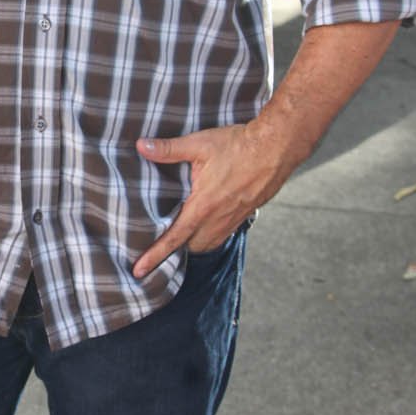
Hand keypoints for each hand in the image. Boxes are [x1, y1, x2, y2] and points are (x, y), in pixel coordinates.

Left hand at [132, 116, 302, 277]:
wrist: (277, 148)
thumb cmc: (239, 145)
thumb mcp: (199, 144)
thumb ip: (168, 149)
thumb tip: (141, 146)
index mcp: (204, 205)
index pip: (173, 238)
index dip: (154, 256)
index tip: (138, 270)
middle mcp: (218, 218)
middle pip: (191, 247)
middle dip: (176, 247)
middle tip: (160, 239)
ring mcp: (234, 219)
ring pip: (208, 243)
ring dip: (195, 240)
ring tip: (183, 229)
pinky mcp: (245, 215)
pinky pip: (224, 234)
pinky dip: (212, 232)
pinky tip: (208, 218)